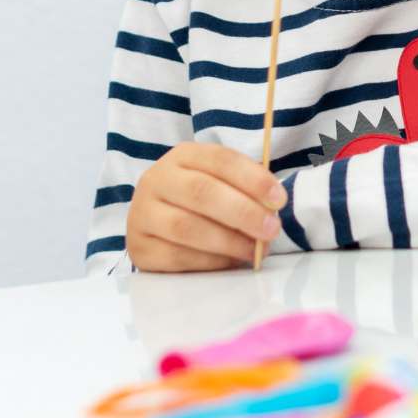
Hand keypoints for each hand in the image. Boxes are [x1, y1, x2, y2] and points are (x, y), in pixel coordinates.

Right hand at [126, 142, 287, 271]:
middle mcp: (157, 179)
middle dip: (243, 212)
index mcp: (183, 156)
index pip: (220, 160)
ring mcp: (142, 213)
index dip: (252, 179)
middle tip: (271, 229)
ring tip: (254, 250)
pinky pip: (177, 257)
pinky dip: (209, 261)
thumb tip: (271, 210)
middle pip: (201, 192)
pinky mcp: (138, 247)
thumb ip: (244, 190)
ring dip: (228, 241)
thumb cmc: (199, 201)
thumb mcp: (220, 183)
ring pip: (187, 227)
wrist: (155, 222)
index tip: (279, 199)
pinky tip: (229, 261)